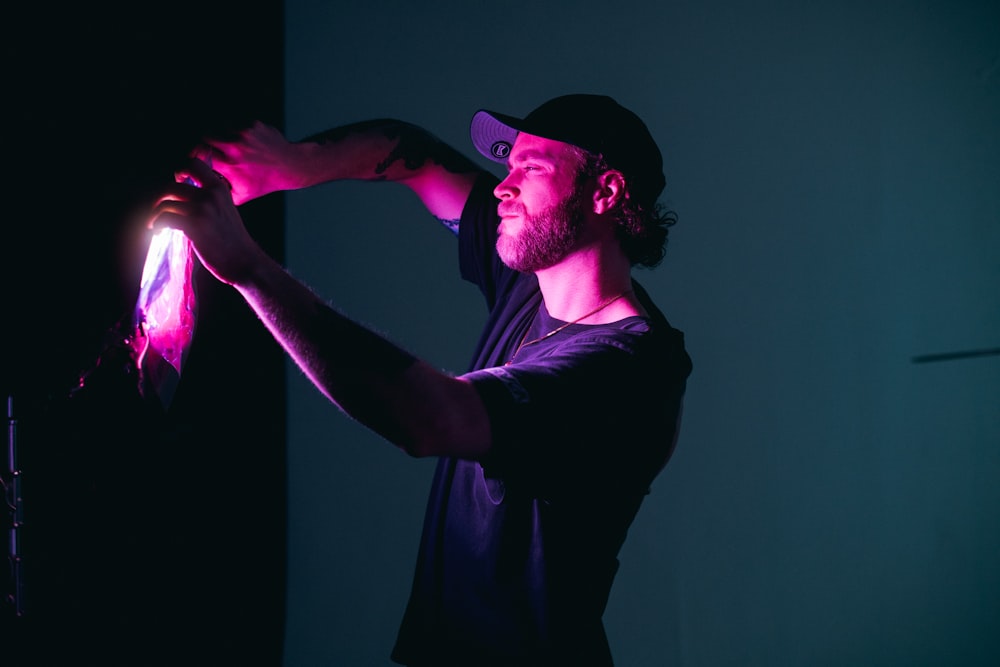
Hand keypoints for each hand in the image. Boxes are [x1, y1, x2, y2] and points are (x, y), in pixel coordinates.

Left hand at [148, 157, 267, 285]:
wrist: (245, 262)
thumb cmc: (235, 242)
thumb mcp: (226, 211)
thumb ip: (210, 200)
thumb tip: (184, 198)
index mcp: (220, 189)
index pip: (194, 164)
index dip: (179, 171)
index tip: (176, 183)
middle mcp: (211, 195)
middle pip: (172, 186)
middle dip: (159, 199)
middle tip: (157, 210)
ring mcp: (202, 209)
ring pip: (165, 202)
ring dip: (155, 214)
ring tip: (155, 224)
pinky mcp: (194, 225)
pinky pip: (164, 218)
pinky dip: (157, 225)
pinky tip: (158, 231)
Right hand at [195, 121, 302, 204]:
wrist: (290, 165)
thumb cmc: (265, 182)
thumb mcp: (241, 195)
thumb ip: (219, 192)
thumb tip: (200, 189)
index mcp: (231, 165)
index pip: (198, 153)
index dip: (193, 155)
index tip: (194, 157)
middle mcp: (236, 147)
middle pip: (204, 136)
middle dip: (204, 144)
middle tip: (209, 151)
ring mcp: (245, 133)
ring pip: (219, 128)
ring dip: (220, 136)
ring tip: (230, 147)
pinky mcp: (252, 124)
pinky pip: (234, 124)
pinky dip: (235, 131)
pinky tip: (244, 142)